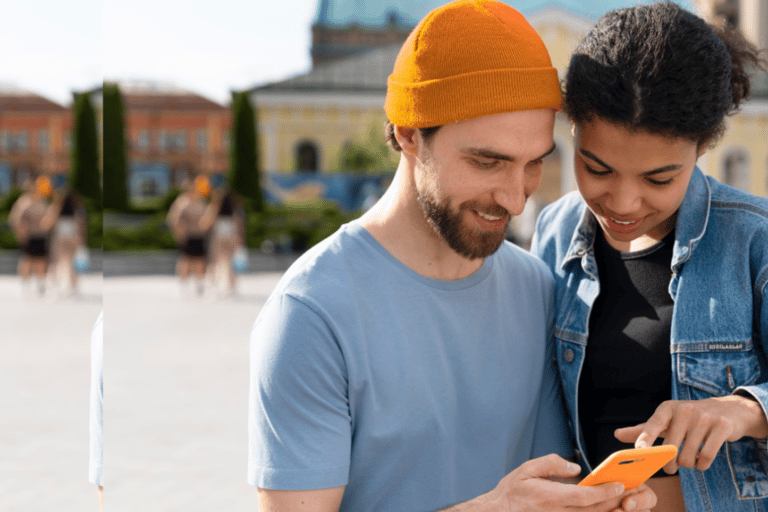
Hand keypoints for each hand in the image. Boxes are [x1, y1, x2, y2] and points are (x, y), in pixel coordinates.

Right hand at [490, 454, 656, 511]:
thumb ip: (551, 464)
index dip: (604, 492)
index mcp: (549, 497)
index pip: (583, 496)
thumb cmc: (513, 491)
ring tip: (626, 504)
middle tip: (633, 493)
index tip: (619, 485)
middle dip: (615, 502)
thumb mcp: (526, 469)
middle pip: (593, 511)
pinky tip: (608, 511)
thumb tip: (574, 468)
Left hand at [615, 395, 767, 472]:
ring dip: (688, 465)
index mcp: (667, 408)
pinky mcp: (721, 426)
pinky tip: (701, 462)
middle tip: (672, 467)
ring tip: (690, 460)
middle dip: (670, 464)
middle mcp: (684, 410)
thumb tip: (616, 434)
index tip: (640, 450)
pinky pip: (706, 457)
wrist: (729, 410)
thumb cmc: (690, 419)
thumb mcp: (667, 420)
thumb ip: (644, 429)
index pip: (653, 424)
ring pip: (688, 456)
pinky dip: (702, 465)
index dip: (646, 438)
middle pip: (671, 449)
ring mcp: (704, 417)